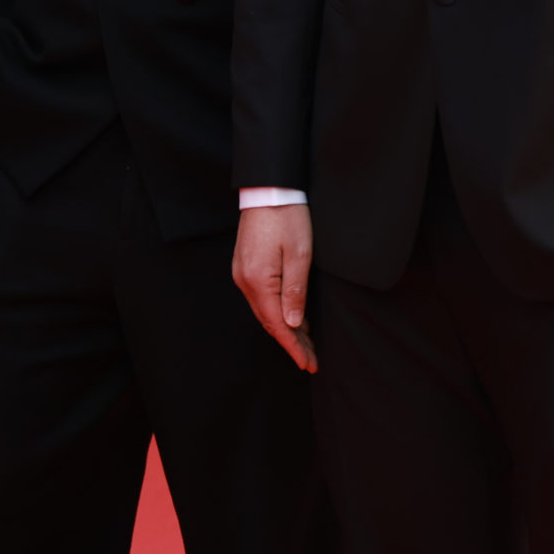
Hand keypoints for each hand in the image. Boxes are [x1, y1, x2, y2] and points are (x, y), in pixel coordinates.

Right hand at [232, 203, 318, 372]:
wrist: (267, 189)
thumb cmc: (287, 218)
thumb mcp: (300, 254)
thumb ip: (295, 291)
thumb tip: (291, 324)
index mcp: (258, 280)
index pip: (277, 324)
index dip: (294, 346)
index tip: (308, 364)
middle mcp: (244, 281)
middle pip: (269, 322)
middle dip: (291, 343)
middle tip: (311, 360)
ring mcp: (242, 273)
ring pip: (265, 311)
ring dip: (285, 329)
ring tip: (306, 344)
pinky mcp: (245, 266)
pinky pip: (262, 298)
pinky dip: (277, 312)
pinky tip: (293, 318)